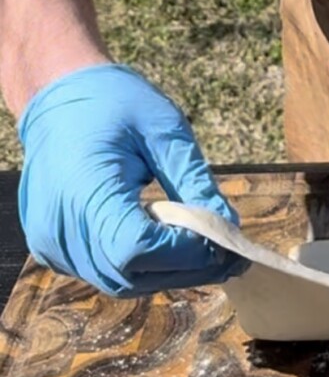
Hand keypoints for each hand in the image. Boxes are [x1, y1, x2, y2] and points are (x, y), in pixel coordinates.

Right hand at [18, 62, 245, 294]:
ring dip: (164, 272)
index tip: (222, 240)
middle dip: (184, 267)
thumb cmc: (112, 102)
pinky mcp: (52, 248)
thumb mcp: (163, 129)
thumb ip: (194, 181)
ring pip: (118, 280)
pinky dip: (139, 266)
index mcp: (83, 189)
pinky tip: (165, 243)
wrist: (57, 96)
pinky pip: (102, 270)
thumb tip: (229, 226)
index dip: (183, 253)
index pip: (136, 248)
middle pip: (129, 274)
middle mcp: (59, 227)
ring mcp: (52, 243)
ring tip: (203, 249)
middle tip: (227, 252)